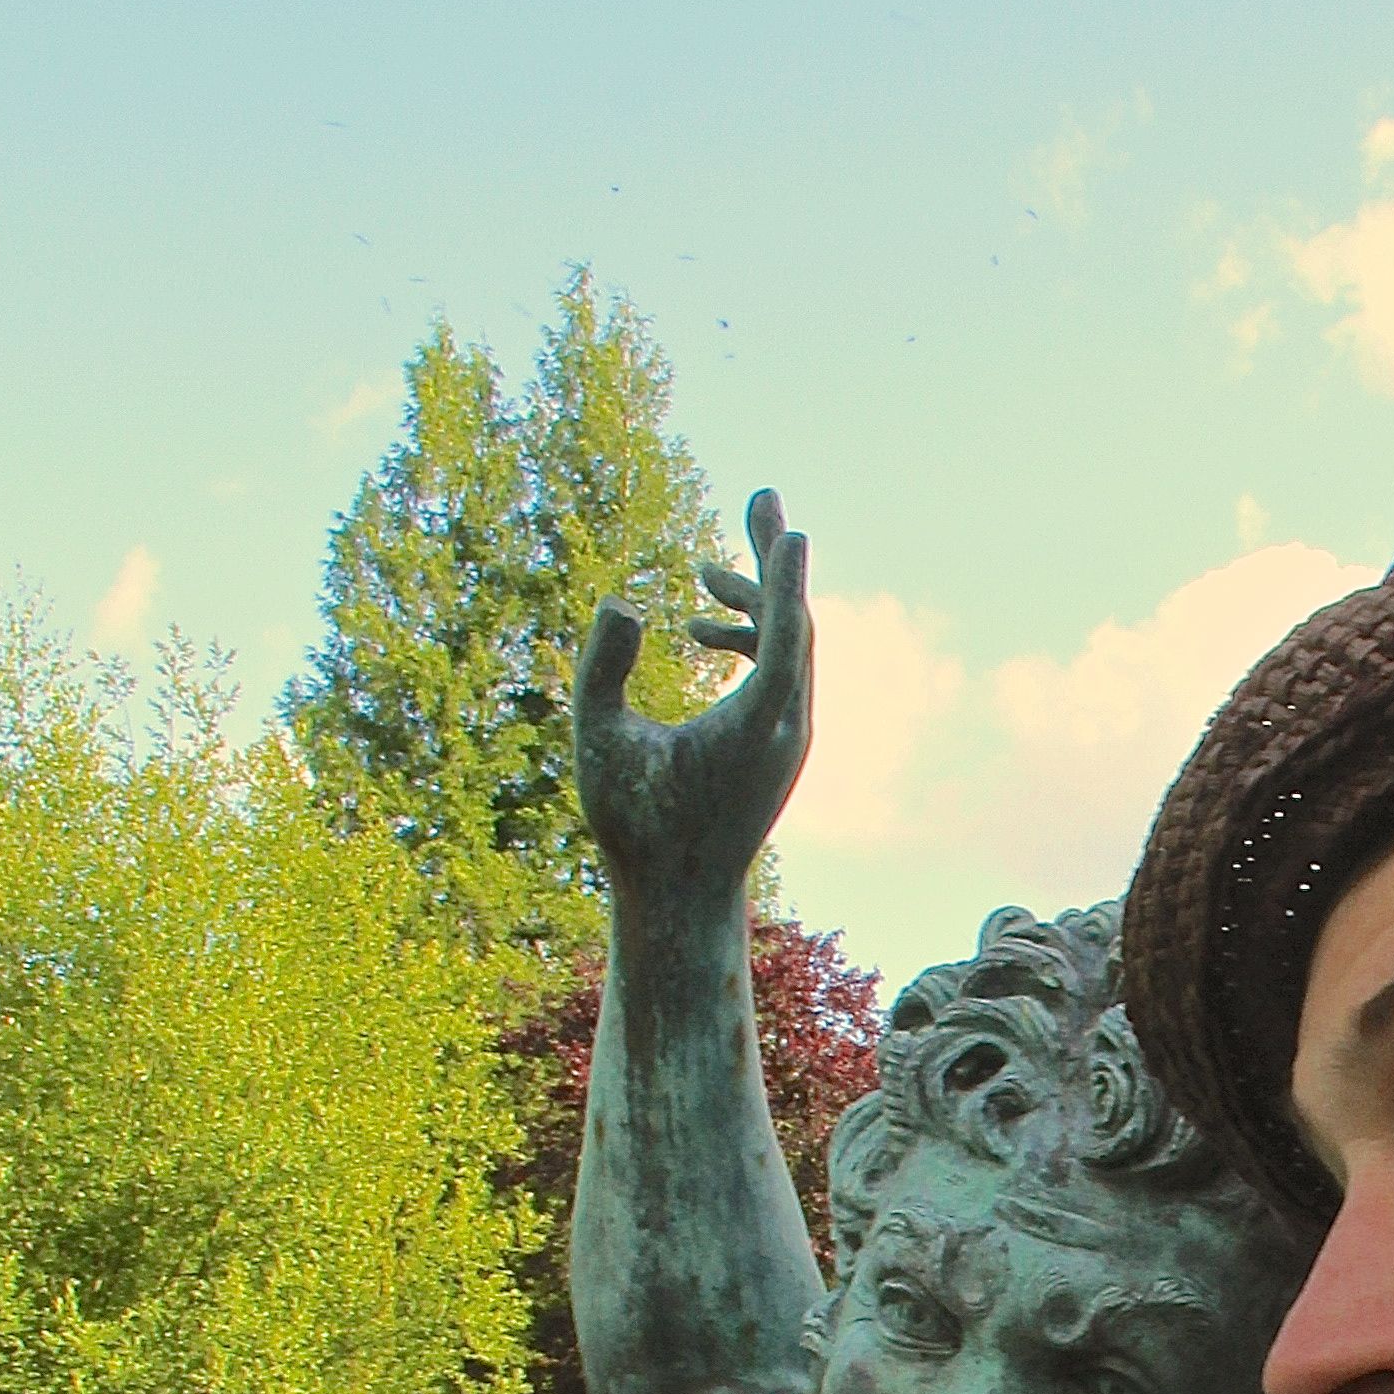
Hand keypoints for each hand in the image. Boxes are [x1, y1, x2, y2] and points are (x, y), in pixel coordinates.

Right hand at [573, 484, 813, 908]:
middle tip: (761, 495)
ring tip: (702, 569)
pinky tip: (695, 630)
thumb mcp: (600, 744)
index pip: (781, 635)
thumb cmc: (634, 827)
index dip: (780, 576)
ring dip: (750, 600)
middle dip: (769, 559)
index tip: (788, 526)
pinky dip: (747, 641)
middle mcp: (788, 726)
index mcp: (755, 724)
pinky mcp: (781, 744)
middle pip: (793, 622)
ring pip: (787, 646)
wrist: (679, 898)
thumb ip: (601, 670)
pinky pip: (778, 672)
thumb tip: (622, 603)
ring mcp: (791, 736)